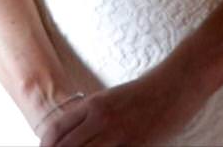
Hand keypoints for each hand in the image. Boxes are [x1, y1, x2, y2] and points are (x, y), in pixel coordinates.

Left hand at [42, 65, 203, 146]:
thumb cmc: (146, 91)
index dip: (45, 145)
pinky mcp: (138, 145)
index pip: (56, 129)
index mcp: (92, 104)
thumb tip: (74, 132)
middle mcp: (101, 119)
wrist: (177, 82)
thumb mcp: (111, 97)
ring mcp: (119, 133)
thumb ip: (91, 114)